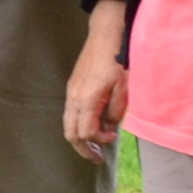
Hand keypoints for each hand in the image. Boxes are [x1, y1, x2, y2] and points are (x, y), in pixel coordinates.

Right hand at [63, 1, 131, 160]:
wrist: (106, 34)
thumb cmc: (118, 60)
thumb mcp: (125, 88)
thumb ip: (116, 111)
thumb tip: (109, 126)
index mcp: (87, 100)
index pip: (86, 133)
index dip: (99, 141)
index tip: (114, 138)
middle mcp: (75, 97)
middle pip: (70, 133)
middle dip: (83, 149)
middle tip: (97, 158)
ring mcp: (72, 91)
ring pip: (68, 123)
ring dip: (80, 137)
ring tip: (95, 144)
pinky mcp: (73, 85)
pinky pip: (71, 112)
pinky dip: (79, 124)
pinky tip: (94, 122)